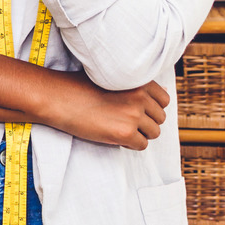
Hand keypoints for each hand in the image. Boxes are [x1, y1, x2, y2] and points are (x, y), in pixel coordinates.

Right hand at [43, 74, 166, 149]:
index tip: (135, 109)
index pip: (164, 100)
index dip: (150, 107)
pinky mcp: (125, 133)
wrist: (60, 98)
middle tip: (124, 120)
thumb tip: (163, 94)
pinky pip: (141, 145)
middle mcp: (140, 97)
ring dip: (139, 134)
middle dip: (145, 122)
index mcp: (139, 81)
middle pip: (160, 118)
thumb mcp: (111, 79)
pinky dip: (130, 144)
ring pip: (154, 133)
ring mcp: (134, 115)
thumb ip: (137, 87)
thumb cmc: (80, 88)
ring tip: (119, 127)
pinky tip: (115, 136)